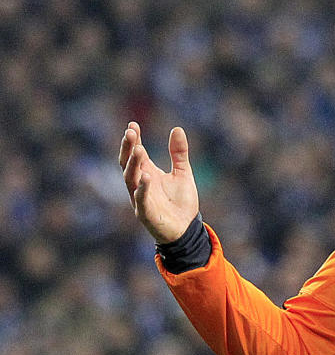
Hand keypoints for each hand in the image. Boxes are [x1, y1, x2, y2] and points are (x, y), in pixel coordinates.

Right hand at [119, 122, 199, 243]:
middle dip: (128, 148)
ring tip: (139, 149)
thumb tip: (177, 128)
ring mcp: (140, 198)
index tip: (133, 125)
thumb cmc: (181, 202)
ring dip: (133, 164)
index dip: (133, 139)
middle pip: (128, 163)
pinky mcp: (145, 213)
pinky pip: (140, 199)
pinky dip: (142, 188)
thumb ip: (179, 153)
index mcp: (147, 172)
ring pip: (130, 179)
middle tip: (130, 132)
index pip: (135, 153)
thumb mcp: (182, 173)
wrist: (187, 229)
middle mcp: (140, 183)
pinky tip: (146, 176)